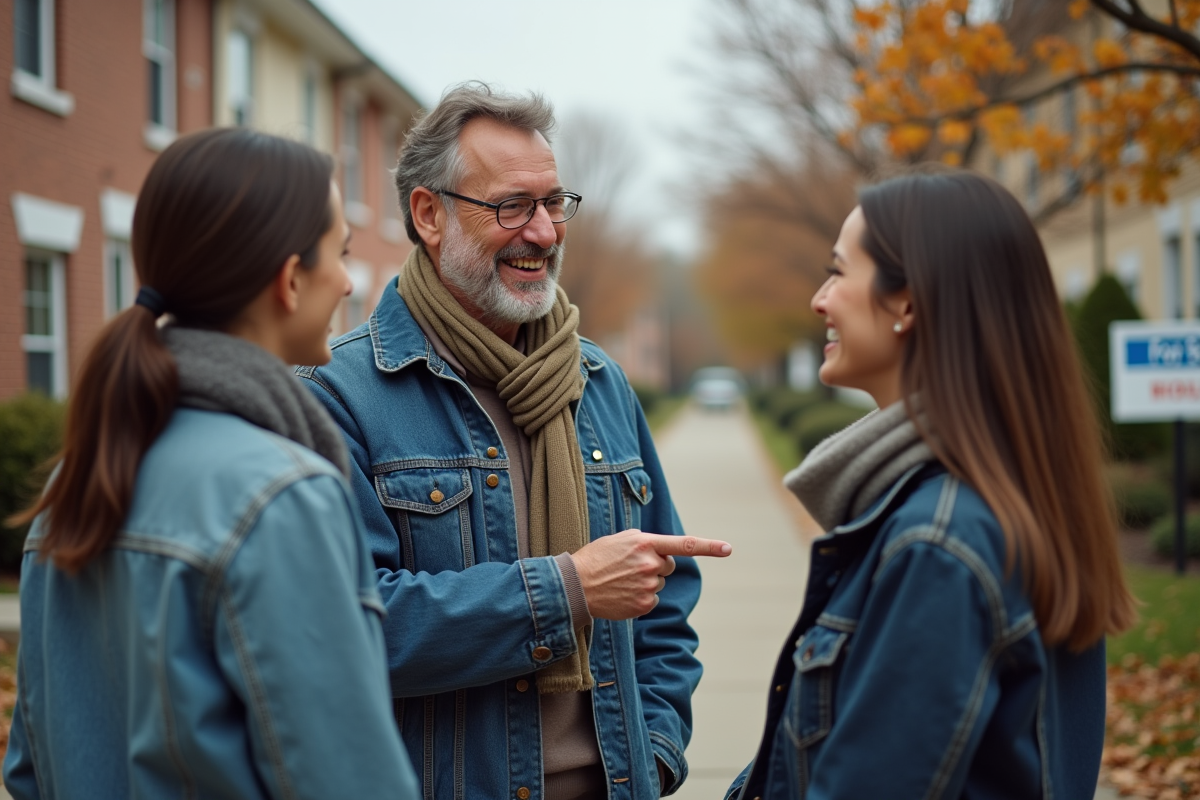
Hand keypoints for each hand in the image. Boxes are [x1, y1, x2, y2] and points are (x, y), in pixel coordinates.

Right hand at [572, 530, 731, 619]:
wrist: (575, 586)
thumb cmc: (596, 558)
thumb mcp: (620, 539)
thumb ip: (646, 541)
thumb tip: (663, 550)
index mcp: (645, 544)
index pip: (684, 545)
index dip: (709, 546)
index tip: (728, 549)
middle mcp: (650, 565)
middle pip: (668, 566)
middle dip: (656, 565)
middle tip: (631, 567)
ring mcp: (648, 587)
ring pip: (659, 584)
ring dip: (646, 582)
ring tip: (621, 580)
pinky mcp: (644, 605)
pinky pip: (652, 600)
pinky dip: (640, 598)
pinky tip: (622, 594)